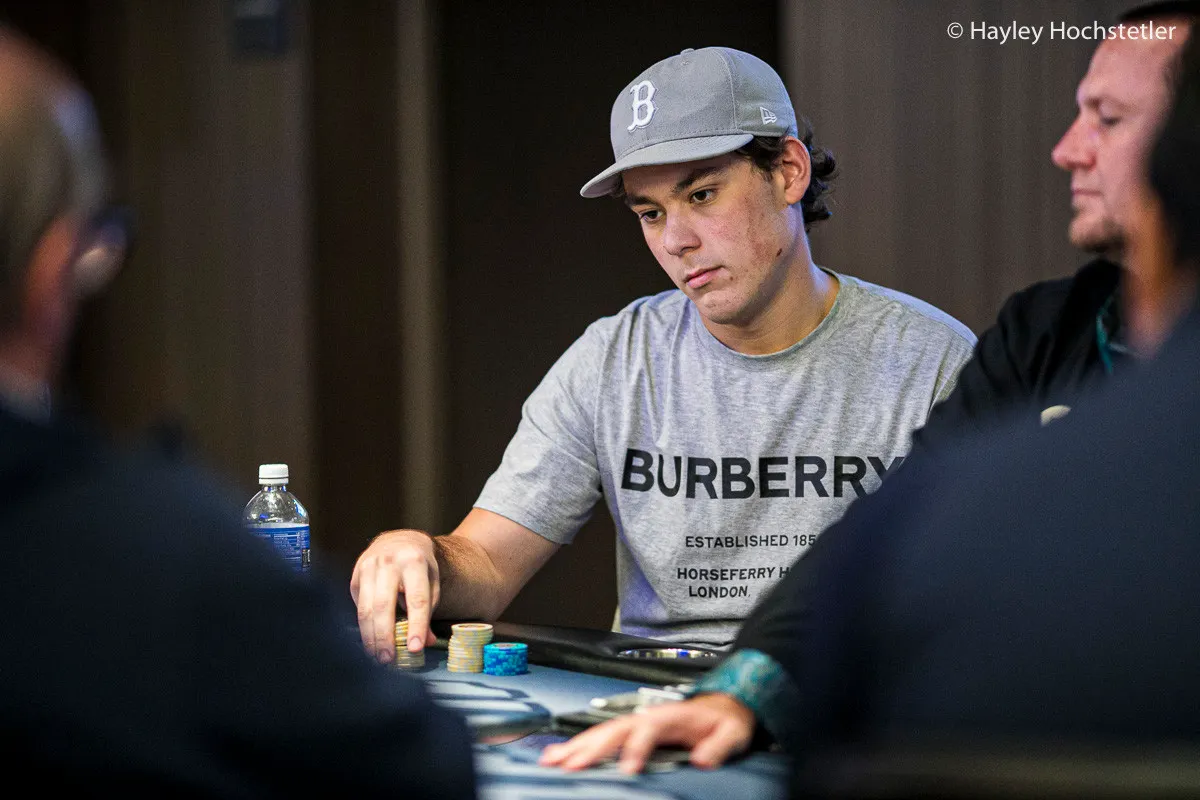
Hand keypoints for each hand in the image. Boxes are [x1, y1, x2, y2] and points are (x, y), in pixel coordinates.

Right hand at [350, 529, 440, 663]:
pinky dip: (364, 628)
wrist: (399, 542)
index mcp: (414, 561)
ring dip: (371, 637)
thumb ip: (428, 611)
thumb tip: (426, 642)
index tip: (415, 648)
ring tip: (377, 657)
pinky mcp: (355, 575)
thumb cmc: (419, 568)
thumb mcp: (432, 583)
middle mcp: (389, 561)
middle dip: (386, 636)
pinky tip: (369, 643)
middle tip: (389, 660)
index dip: (416, 625)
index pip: (416, 598)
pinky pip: (358, 607)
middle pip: (385, 605)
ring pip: (366, 608)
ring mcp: (368, 567)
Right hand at [538, 693, 754, 773]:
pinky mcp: (630, 733)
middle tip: (571, 765)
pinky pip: (601, 738)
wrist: (721, 707)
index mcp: (670, 716)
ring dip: (576, 746)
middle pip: (614, 730)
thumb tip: (702, 758)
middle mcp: (648, 717)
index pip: (647, 730)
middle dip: (591, 746)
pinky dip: (579, 746)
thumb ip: (718, 745)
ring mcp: (636, 723)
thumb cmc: (723, 720)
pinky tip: (561, 755)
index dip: (636, 749)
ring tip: (552, 760)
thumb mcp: (731, 733)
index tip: (628, 769)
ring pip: (601, 733)